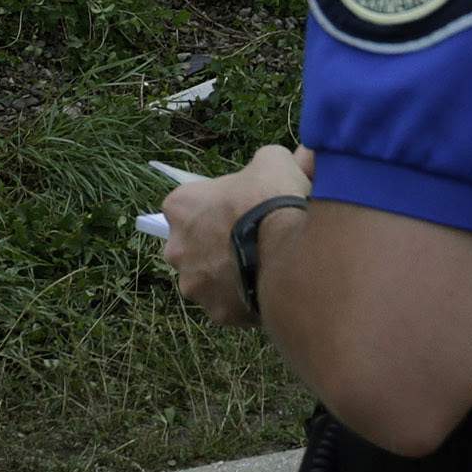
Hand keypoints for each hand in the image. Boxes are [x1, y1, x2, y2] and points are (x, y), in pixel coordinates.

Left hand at [159, 143, 312, 327]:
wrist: (290, 252)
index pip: (189, 203)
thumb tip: (294, 157)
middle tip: (251, 238)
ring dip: (229, 274)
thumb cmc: (272, 199)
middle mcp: (176, 249)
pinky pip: (231, 304)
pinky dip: (246, 298)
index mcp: (180, 206)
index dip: (216, 204)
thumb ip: (268, 161)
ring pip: (209, 279)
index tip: (240, 206)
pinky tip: (269, 287)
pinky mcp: (217, 314)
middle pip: (194, 245)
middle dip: (216, 243)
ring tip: (264, 266)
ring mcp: (195, 285)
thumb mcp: (272, 161)